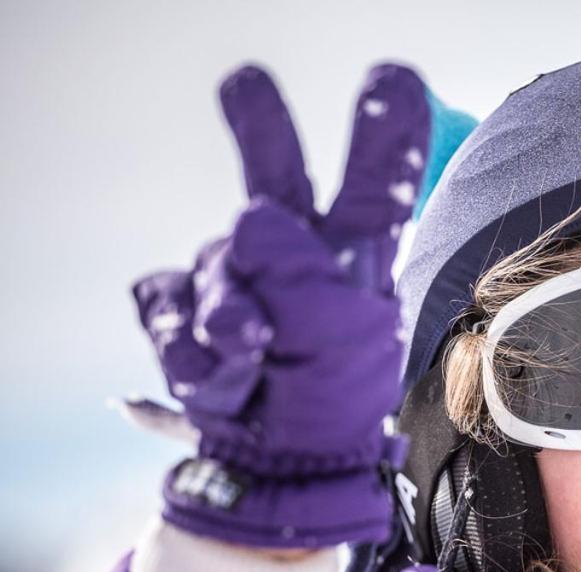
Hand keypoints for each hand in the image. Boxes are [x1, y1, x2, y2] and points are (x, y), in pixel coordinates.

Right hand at [129, 62, 430, 547]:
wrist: (278, 465)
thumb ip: (309, 278)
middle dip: (262, 129)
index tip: (394, 80)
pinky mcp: (182, 307)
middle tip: (244, 82)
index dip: (383, 136)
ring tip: (258, 364)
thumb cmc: (330, 405)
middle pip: (275, 176)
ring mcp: (236, 277)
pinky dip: (189, 349)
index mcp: (356, 259)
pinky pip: (167, 305)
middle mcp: (295, 255)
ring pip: (217, 267)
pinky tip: (219, 377)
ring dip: (231, 324)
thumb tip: (258, 216)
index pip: (373, 188)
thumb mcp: (346, 347)